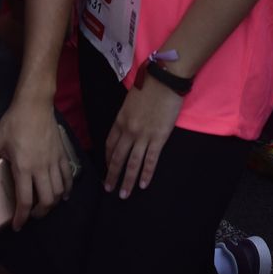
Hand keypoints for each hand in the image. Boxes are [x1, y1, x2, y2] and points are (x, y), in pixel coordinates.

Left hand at [0, 98, 72, 230]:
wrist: (35, 104)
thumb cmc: (15, 121)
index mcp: (23, 167)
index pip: (25, 201)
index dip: (21, 217)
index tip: (17, 225)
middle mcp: (41, 168)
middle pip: (46, 201)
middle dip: (39, 214)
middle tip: (31, 215)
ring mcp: (54, 162)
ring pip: (59, 192)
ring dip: (52, 203)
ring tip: (44, 205)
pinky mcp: (63, 155)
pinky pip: (68, 177)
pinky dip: (67, 189)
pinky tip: (63, 194)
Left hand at [103, 76, 181, 197]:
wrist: (165, 79)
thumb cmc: (148, 85)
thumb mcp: (130, 101)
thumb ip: (126, 116)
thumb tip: (126, 127)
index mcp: (120, 120)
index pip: (110, 144)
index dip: (108, 158)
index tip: (107, 168)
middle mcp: (128, 131)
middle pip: (118, 158)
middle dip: (112, 175)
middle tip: (108, 189)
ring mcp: (143, 136)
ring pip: (132, 163)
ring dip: (127, 180)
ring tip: (123, 194)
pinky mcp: (158, 138)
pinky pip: (150, 160)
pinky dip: (146, 174)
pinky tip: (142, 184)